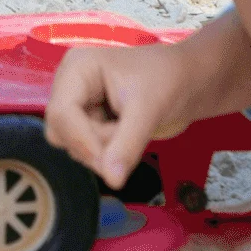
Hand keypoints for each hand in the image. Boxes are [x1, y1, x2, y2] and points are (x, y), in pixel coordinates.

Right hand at [42, 37, 210, 189]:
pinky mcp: (90, 122)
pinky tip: (128, 135)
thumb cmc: (169, 81)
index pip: (61, 113)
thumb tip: (112, 181)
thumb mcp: (148, 109)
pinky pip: (89, 149)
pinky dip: (110, 151)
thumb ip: (126, 145)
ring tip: (132, 130)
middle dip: (95, 145)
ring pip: (74, 145)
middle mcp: (70, 86)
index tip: (110, 164)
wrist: (189, 82)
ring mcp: (79, 105)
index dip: (82, 141)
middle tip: (129, 138)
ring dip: (105, 150)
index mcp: (77, 69)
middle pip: (62, 132)